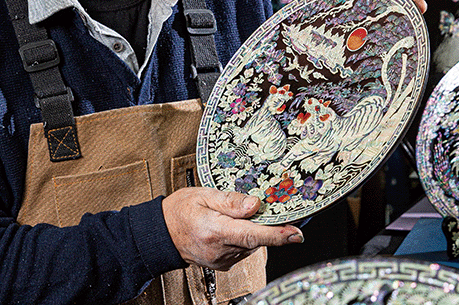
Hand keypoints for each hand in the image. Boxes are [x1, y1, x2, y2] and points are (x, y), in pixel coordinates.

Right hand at [162, 187, 302, 270]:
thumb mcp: (203, 195)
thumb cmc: (180, 210)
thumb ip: (231, 201)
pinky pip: (244, 249)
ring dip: (254, 230)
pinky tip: (235, 226)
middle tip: (272, 208)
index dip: (277, 235)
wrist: (162, 233)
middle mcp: (220, 250)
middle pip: (256, 238)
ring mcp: (222, 260)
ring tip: (239, 214)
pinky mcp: (224, 264)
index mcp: (215, 231)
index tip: (296, 234)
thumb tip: (255, 204)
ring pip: (251, 244)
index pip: (252, 234)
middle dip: (267, 225)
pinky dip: (246, 237)